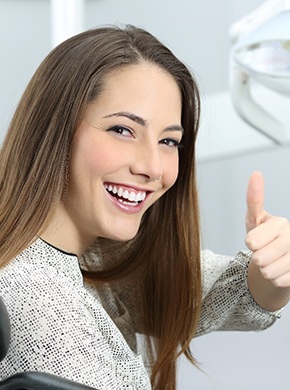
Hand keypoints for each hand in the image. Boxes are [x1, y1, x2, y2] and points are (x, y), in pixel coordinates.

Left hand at [246, 171, 289, 288]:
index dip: (251, 243)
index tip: (256, 239)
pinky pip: (277, 281)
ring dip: (265, 269)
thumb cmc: (263, 236)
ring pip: (268, 272)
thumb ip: (254, 199)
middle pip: (259, 258)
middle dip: (256, 257)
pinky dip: (275, 278)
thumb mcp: (255, 218)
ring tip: (272, 260)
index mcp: (280, 224)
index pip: (252, 241)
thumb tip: (256, 174)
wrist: (278, 258)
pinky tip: (280, 269)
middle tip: (263, 251)